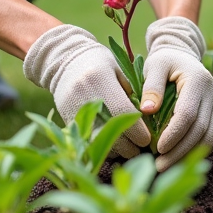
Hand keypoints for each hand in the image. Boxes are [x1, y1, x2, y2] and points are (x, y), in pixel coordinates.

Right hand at [23, 24, 151, 156]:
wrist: (64, 62)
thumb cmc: (99, 63)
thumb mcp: (118, 70)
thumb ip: (131, 92)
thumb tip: (145, 120)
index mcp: (100, 79)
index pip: (123, 113)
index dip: (138, 130)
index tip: (147, 138)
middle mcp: (84, 96)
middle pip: (110, 132)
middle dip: (129, 145)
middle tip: (140, 145)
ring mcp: (73, 109)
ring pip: (98, 142)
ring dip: (116, 150)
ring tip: (128, 147)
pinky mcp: (67, 120)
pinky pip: (87, 142)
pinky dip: (101, 147)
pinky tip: (113, 145)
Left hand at [142, 16, 212, 170]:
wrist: (182, 54)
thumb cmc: (164, 60)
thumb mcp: (154, 66)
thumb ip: (151, 87)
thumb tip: (146, 111)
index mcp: (198, 80)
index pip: (188, 114)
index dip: (173, 134)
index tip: (157, 148)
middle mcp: (212, 93)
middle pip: (200, 130)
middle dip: (180, 151)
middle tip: (159, 166)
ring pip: (208, 137)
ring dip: (188, 155)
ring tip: (166, 166)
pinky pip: (209, 137)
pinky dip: (194, 151)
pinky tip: (177, 159)